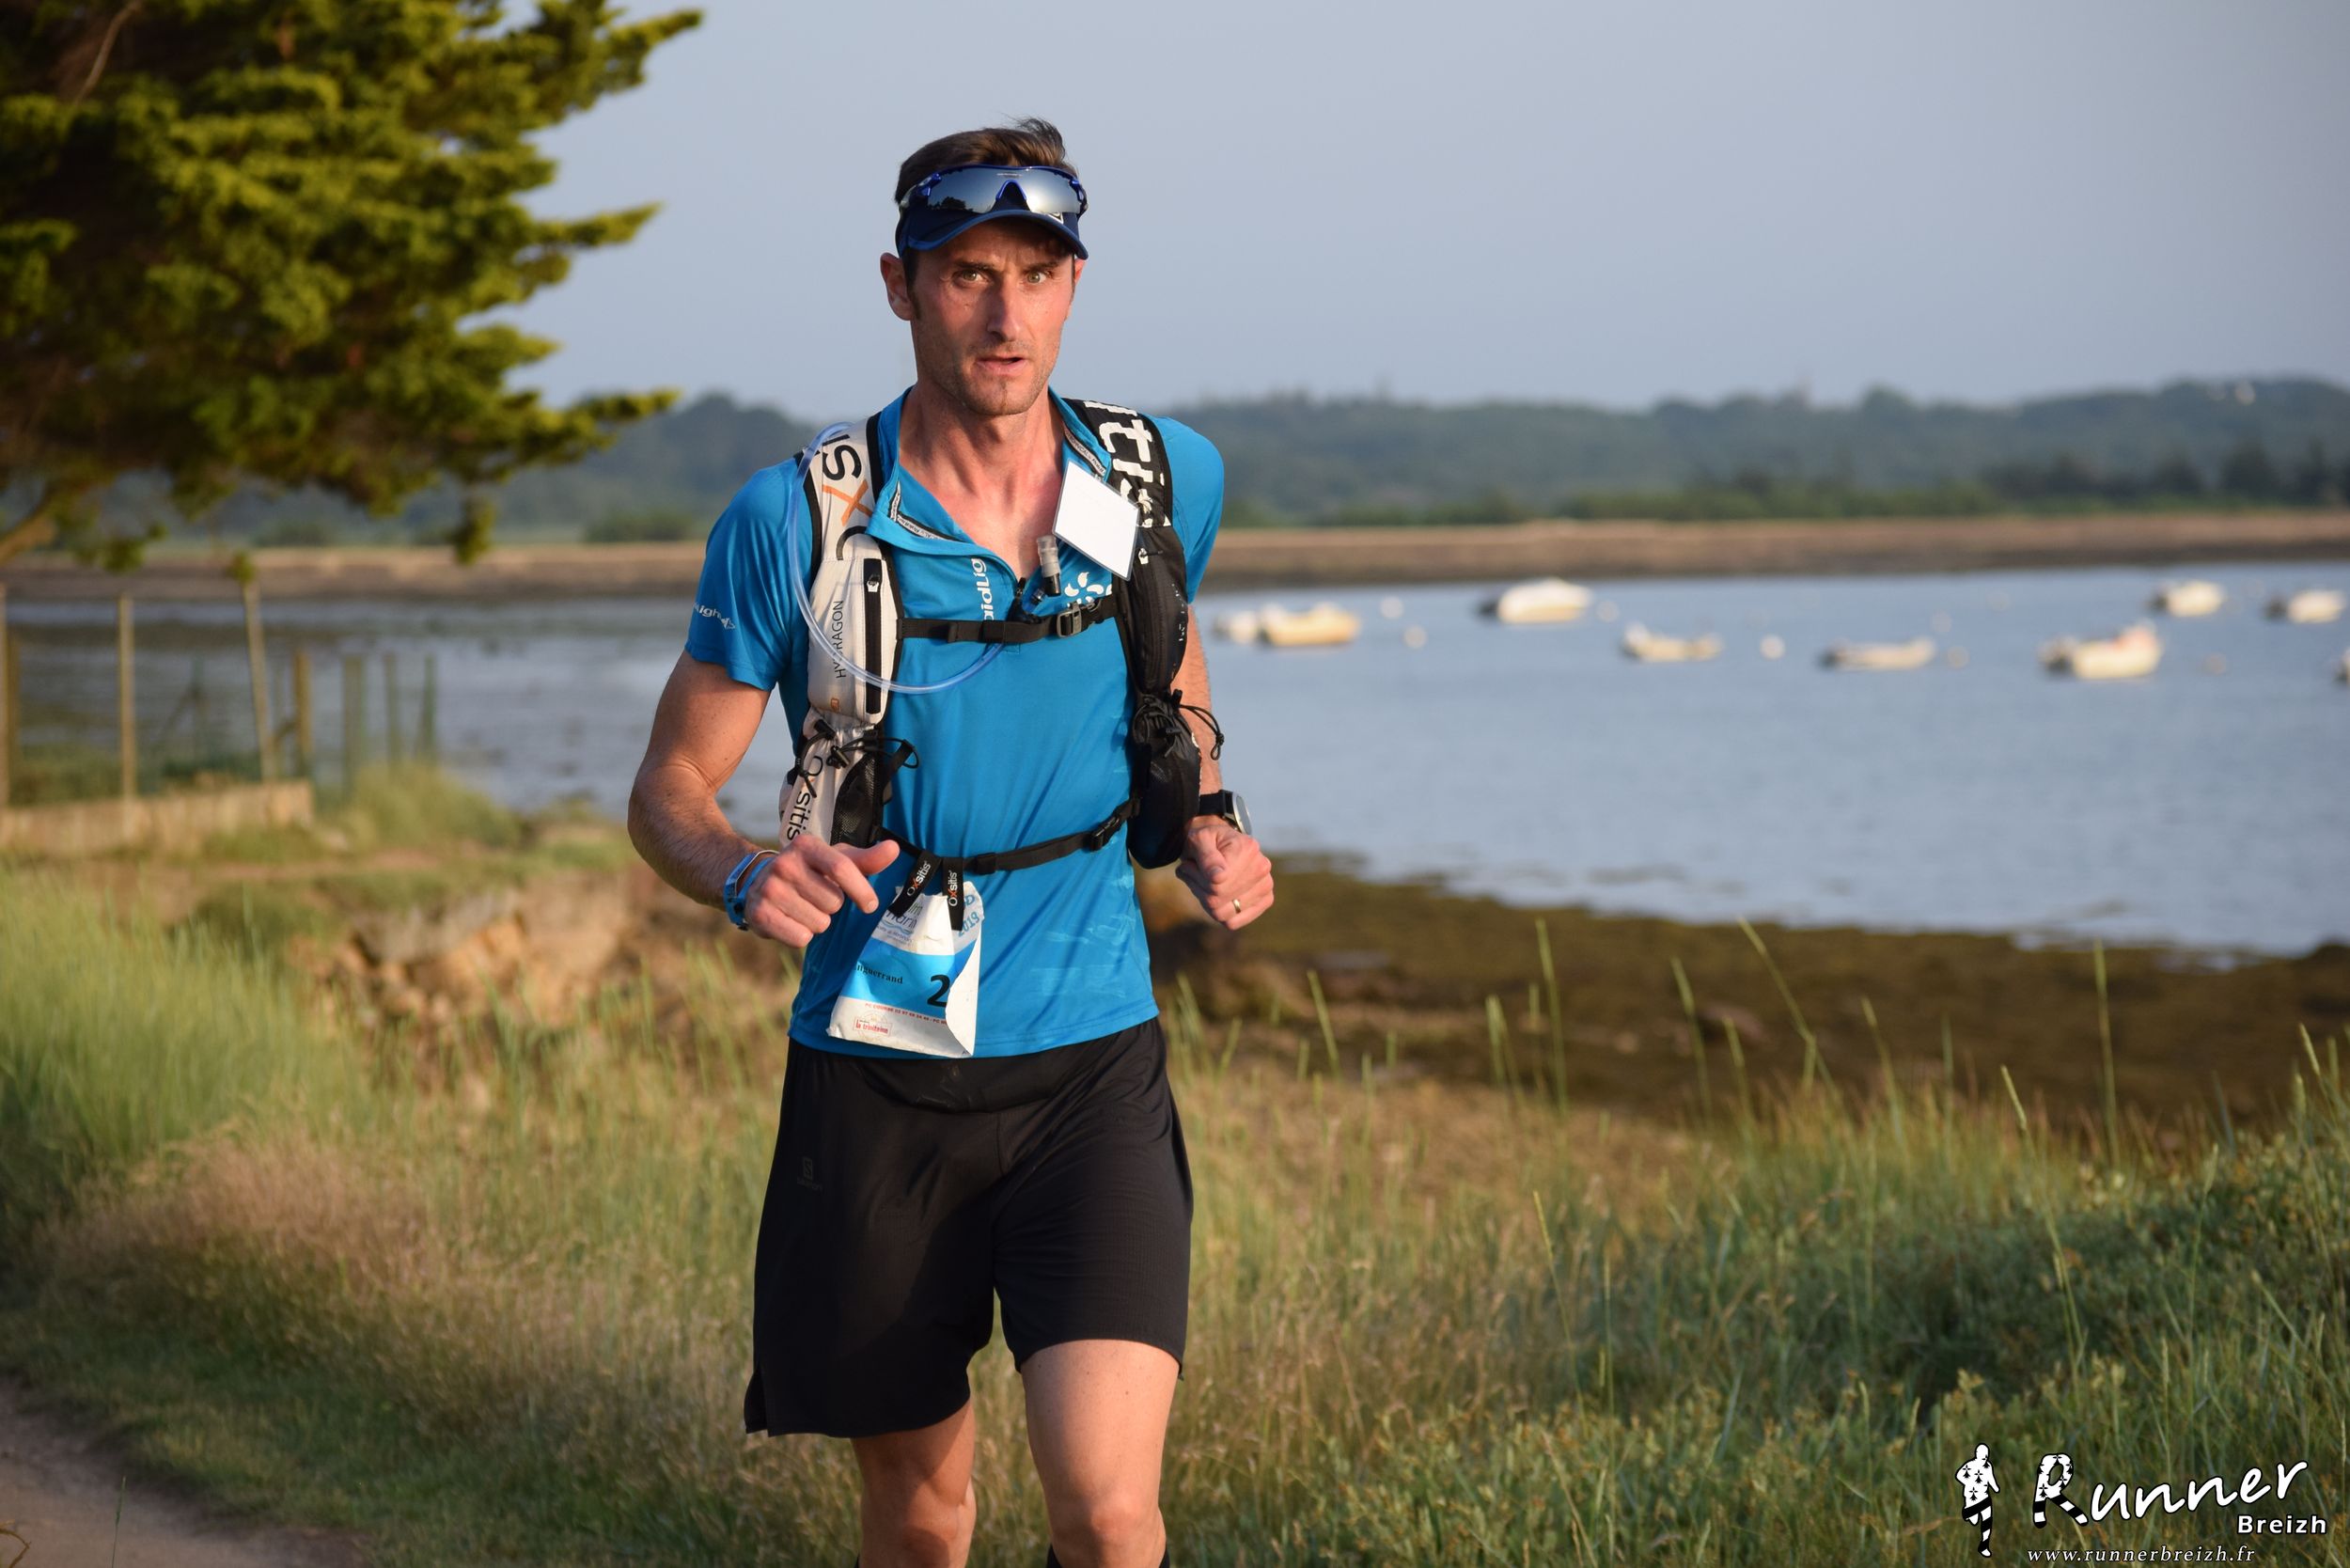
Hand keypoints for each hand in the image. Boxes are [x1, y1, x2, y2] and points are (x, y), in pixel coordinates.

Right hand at [744, 836, 900, 945]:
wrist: (759, 882)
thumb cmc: (809, 872)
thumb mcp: (834, 860)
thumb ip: (865, 859)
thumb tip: (893, 849)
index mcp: (806, 846)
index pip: (841, 869)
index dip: (861, 890)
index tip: (870, 905)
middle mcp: (785, 864)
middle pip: (833, 902)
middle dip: (833, 907)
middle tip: (818, 898)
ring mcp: (769, 889)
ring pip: (819, 922)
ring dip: (818, 921)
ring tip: (804, 908)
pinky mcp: (759, 913)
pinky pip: (800, 937)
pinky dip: (802, 935)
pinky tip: (791, 920)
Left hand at [1177, 817, 1273, 930]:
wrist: (1219, 843)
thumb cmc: (1206, 841)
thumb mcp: (1198, 840)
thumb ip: (1207, 857)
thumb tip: (1219, 878)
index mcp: (1247, 848)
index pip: (1215, 883)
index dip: (1195, 877)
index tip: (1189, 864)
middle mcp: (1261, 867)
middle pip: (1217, 899)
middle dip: (1198, 888)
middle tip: (1192, 872)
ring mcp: (1266, 886)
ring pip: (1222, 913)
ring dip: (1205, 901)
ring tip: (1203, 882)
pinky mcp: (1265, 901)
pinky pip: (1233, 922)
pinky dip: (1219, 913)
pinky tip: (1216, 895)